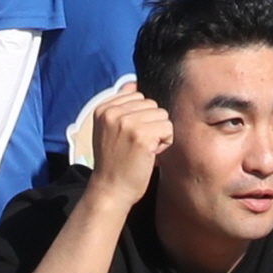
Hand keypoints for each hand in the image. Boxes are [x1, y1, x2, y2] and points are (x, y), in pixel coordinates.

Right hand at [88, 81, 172, 207]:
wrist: (110, 189)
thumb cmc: (114, 161)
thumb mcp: (109, 129)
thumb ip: (120, 106)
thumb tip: (133, 83)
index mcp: (103, 108)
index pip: (138, 96)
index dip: (140, 118)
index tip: (128, 136)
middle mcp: (113, 112)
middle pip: (153, 105)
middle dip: (151, 125)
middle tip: (137, 145)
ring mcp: (127, 123)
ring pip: (163, 116)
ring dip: (159, 134)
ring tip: (143, 150)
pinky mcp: (142, 135)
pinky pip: (168, 129)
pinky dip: (165, 143)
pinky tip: (150, 154)